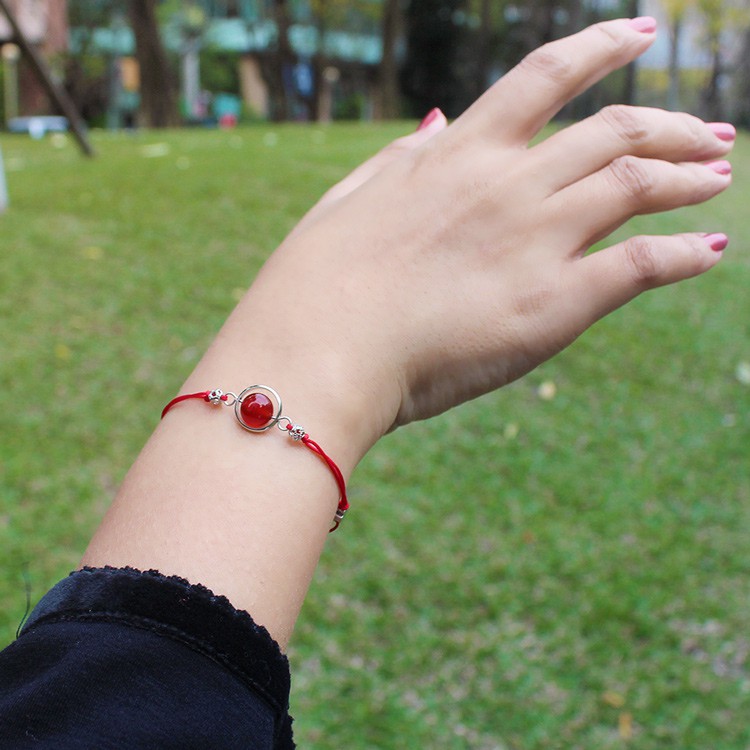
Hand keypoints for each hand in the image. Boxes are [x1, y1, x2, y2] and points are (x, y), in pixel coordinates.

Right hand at [236, 19, 733, 450]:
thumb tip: (441, 121)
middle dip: (671, 126)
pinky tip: (710, 252)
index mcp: (457, 153)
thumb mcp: (349, 199)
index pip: (546, 74)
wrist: (318, 351)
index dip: (603, 46)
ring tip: (718, 179)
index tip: (642, 34)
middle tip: (708, 135)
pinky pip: (640, 266)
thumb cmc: (315, 284)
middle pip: (615, 132)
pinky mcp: (552, 304)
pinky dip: (685, 255)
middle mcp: (507, 183)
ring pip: (637, 187)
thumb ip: (404, 157)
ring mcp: (534, 240)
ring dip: (690, 177)